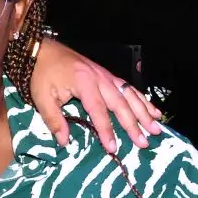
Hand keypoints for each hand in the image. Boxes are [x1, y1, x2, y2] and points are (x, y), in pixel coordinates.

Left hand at [30, 39, 163, 151]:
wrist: (42, 49)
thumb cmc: (41, 74)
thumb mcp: (42, 99)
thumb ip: (55, 121)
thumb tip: (65, 143)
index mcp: (84, 83)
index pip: (98, 111)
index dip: (106, 130)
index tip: (113, 148)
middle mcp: (100, 78)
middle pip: (121, 104)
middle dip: (134, 124)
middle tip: (144, 142)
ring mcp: (106, 75)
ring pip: (129, 95)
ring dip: (144, 112)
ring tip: (156, 128)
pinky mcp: (107, 74)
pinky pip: (128, 88)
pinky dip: (142, 100)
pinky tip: (154, 111)